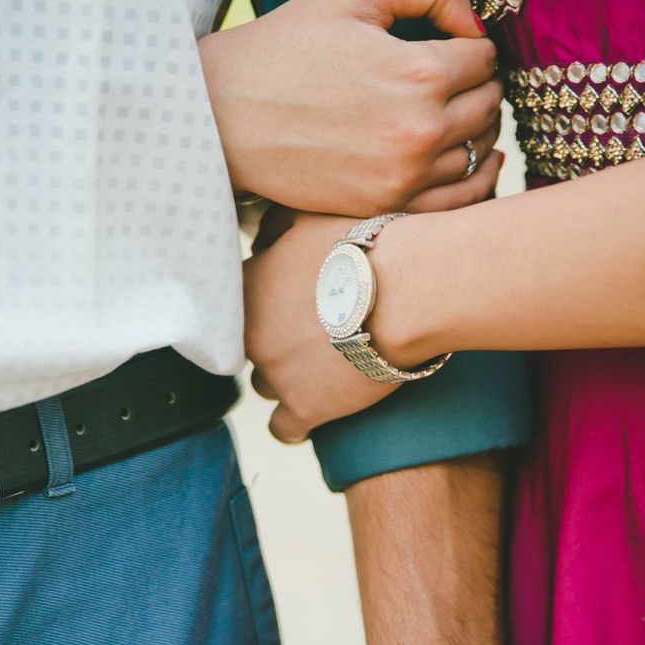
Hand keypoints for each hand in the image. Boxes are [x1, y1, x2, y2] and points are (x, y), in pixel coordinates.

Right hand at [199, 0, 500, 216]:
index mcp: (420, 73)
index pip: (485, 59)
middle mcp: (421, 131)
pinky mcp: (387, 206)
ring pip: (479, 152)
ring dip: (476, 129)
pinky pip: (460, 200)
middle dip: (478, 86)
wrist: (224, 116)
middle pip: (489, 106)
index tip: (450, 45)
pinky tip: (465, 159)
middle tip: (454, 78)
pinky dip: (470, 178)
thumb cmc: (287, 47)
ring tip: (454, 114)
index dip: (472, 46)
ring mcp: (405, 177)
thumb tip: (477, 19)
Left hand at [244, 198, 495, 441]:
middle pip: (253, 344)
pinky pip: (283, 428)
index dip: (265, 302)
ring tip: (318, 370)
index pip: (238, 302)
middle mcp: (252, 332)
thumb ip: (276, 225)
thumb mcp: (310, 216)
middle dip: (277, 339)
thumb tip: (263, 235)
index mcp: (249, 286)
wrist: (405, 290)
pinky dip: (293, 424)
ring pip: (266, 384)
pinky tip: (307, 418)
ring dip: (288, 377)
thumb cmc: (365, 245)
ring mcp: (276, 373)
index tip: (289, 303)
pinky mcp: (306, 407)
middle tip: (312, 331)